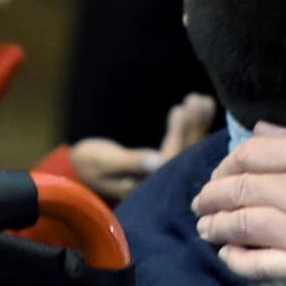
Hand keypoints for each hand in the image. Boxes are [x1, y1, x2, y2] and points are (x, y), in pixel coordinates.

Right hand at [71, 93, 216, 200]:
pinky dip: (195, 125)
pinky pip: (187, 144)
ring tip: (201, 99)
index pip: (169, 160)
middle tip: (196, 99)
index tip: (179, 110)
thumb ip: (131, 161)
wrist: (82, 168)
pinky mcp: (167, 162)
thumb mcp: (105, 162)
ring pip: (189, 147)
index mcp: (146, 186)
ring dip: (197, 123)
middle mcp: (161, 182)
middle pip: (185, 153)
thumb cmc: (90, 164)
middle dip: (192, 126)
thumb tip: (157, 160)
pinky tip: (203, 107)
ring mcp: (166, 172)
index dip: (178, 134)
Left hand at [191, 123, 285, 285]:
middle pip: (240, 186)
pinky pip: (261, 265)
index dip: (230, 159)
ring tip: (207, 225)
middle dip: (213, 193)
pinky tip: (230, 255)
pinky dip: (238, 259)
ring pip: (243, 224)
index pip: (254, 150)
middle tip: (203, 199)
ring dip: (218, 224)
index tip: (224, 168)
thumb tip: (265, 133)